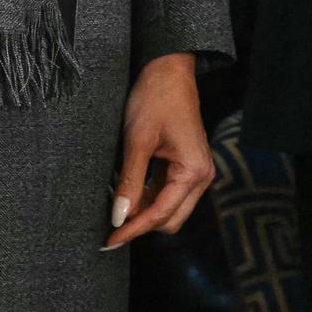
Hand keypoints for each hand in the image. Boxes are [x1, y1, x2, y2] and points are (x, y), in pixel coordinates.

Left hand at [105, 52, 213, 249]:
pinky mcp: (187, 165)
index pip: (160, 214)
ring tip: (116, 206)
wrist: (168, 69)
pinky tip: (128, 191)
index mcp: (193, 171)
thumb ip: (130, 182)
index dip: (133, 229)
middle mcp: (201, 177)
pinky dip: (149, 197)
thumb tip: (118, 218)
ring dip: (144, 211)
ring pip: (169, 208)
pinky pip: (168, 192)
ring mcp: (196, 171)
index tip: (109, 241)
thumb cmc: (155, 98)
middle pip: (170, 219)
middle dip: (141, 224)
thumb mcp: (137, 141)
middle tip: (110, 225)